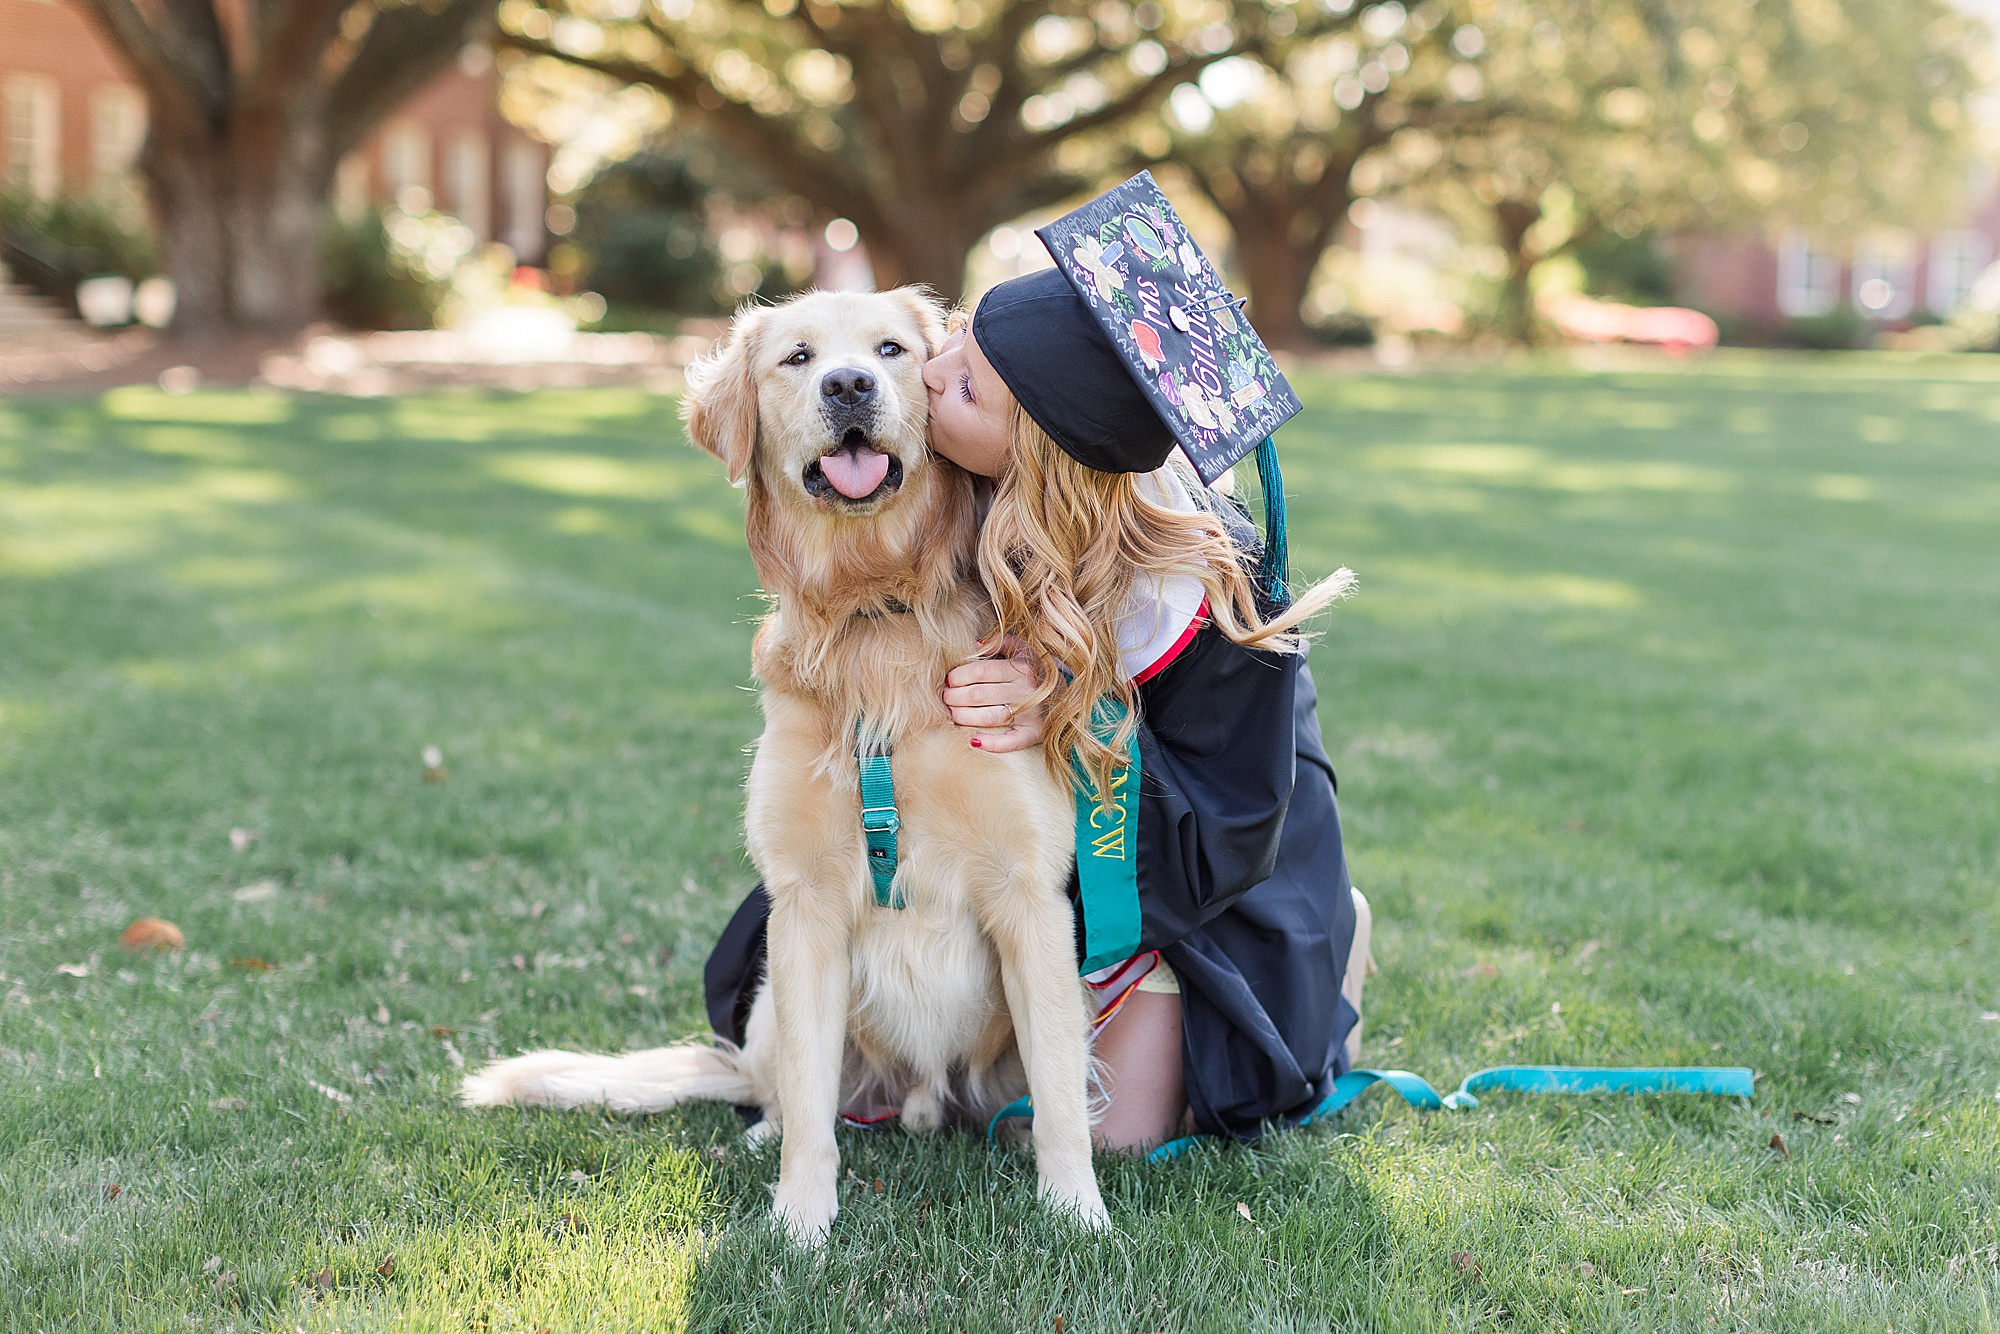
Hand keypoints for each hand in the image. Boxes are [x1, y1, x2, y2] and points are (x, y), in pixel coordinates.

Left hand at [943, 636, 1045, 753]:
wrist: (1066, 696)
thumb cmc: (1036, 671)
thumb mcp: (1023, 650)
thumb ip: (1001, 642)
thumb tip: (975, 644)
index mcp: (1021, 667)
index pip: (980, 670)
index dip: (958, 675)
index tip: (948, 680)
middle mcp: (1026, 690)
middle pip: (979, 694)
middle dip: (955, 697)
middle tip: (946, 698)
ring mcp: (1031, 713)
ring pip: (989, 717)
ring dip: (964, 717)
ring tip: (952, 713)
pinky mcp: (1034, 733)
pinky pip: (1011, 741)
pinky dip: (992, 744)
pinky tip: (974, 740)